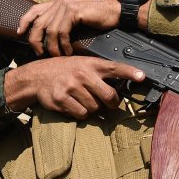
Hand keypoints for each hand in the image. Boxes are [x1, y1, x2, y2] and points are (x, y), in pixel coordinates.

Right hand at [5, 56, 145, 118]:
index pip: (114, 67)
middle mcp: (82, 74)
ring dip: (93, 108)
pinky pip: (81, 114)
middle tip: (111, 104)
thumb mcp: (81, 64)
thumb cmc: (63, 70)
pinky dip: (80, 113)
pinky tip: (73, 105)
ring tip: (83, 100)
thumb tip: (118, 89)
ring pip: (95, 108)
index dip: (129, 72)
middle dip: (113, 103)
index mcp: (90, 64)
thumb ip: (98, 73)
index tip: (142, 76)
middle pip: (109, 96)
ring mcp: (71, 87)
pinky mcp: (62, 99)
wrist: (36, 76)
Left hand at [17, 0, 120, 55]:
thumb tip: (48, 37)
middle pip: (38, 23)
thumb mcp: (75, 19)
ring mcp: (66, 6)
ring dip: (52, 47)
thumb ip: (61, 22)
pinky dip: (63, 44)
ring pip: (49, 30)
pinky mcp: (74, 12)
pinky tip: (68, 51)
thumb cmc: (97, 18)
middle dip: (35, 40)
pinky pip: (62, 32)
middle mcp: (59, 2)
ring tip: (58, 56)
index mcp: (57, 2)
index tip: (19, 33)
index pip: (33, 10)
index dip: (24, 21)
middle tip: (39, 53)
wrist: (116, 12)